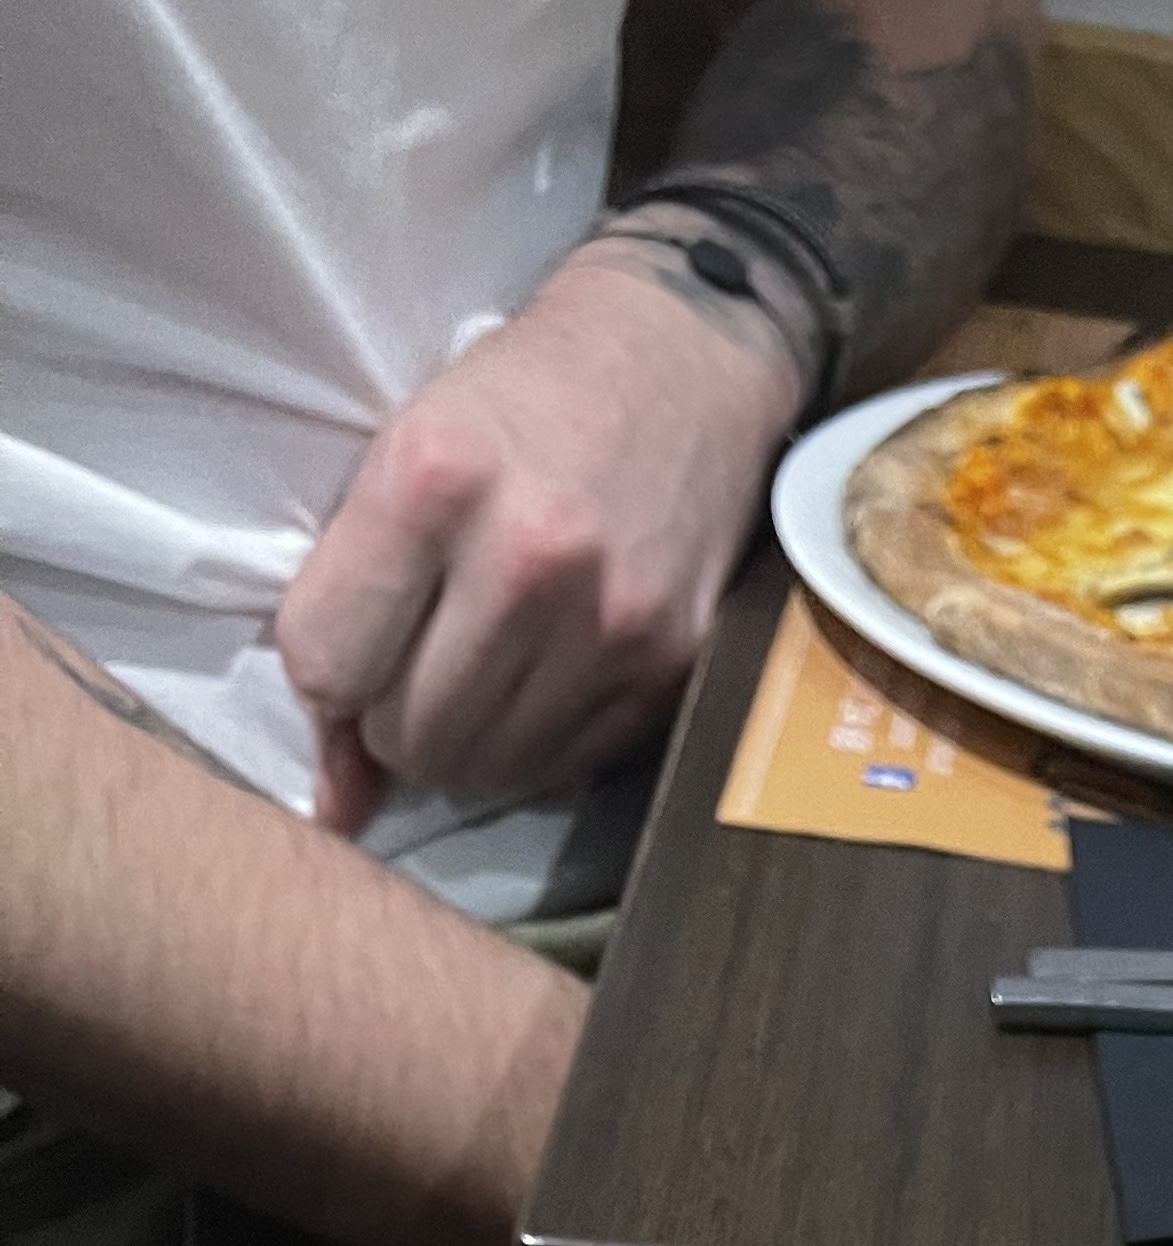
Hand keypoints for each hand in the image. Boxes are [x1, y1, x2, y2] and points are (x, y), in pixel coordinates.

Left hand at [277, 244, 798, 832]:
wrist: (686, 357)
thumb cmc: (524, 395)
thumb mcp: (409, 450)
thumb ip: (353, 602)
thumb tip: (336, 801)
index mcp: (431, 477)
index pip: (326, 661)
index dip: (325, 679)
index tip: (349, 656)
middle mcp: (524, 557)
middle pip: (409, 733)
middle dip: (395, 722)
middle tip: (417, 670)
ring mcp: (609, 620)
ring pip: (486, 767)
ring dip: (466, 743)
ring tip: (479, 677)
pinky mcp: (670, 664)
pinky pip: (564, 765)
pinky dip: (535, 744)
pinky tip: (542, 679)